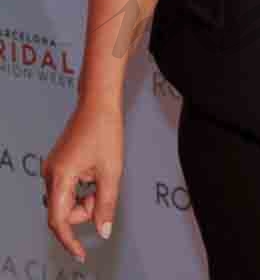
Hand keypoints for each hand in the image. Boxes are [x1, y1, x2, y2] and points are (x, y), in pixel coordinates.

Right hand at [42, 101, 123, 262]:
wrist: (99, 102)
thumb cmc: (106, 131)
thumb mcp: (111, 171)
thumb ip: (106, 204)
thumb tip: (103, 231)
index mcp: (60, 177)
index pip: (59, 221)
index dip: (70, 241)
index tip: (82, 254)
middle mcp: (50, 174)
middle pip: (65, 210)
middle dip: (86, 209)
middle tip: (105, 190)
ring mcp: (53, 168)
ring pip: (68, 199)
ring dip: (86, 197)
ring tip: (103, 175)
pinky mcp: (59, 163)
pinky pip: (69, 187)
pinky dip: (83, 187)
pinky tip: (96, 171)